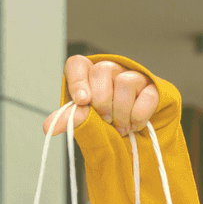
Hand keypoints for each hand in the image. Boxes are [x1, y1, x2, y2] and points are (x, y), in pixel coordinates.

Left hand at [43, 56, 158, 137]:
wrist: (134, 139)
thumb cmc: (105, 126)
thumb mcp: (85, 123)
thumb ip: (70, 120)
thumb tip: (48, 126)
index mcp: (88, 77)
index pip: (77, 64)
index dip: (78, 80)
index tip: (82, 101)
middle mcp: (110, 71)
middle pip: (102, 71)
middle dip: (102, 102)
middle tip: (105, 121)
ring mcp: (133, 76)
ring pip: (126, 82)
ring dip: (121, 112)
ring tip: (120, 128)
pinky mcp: (154, 87)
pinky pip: (147, 96)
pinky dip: (138, 116)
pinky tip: (135, 126)